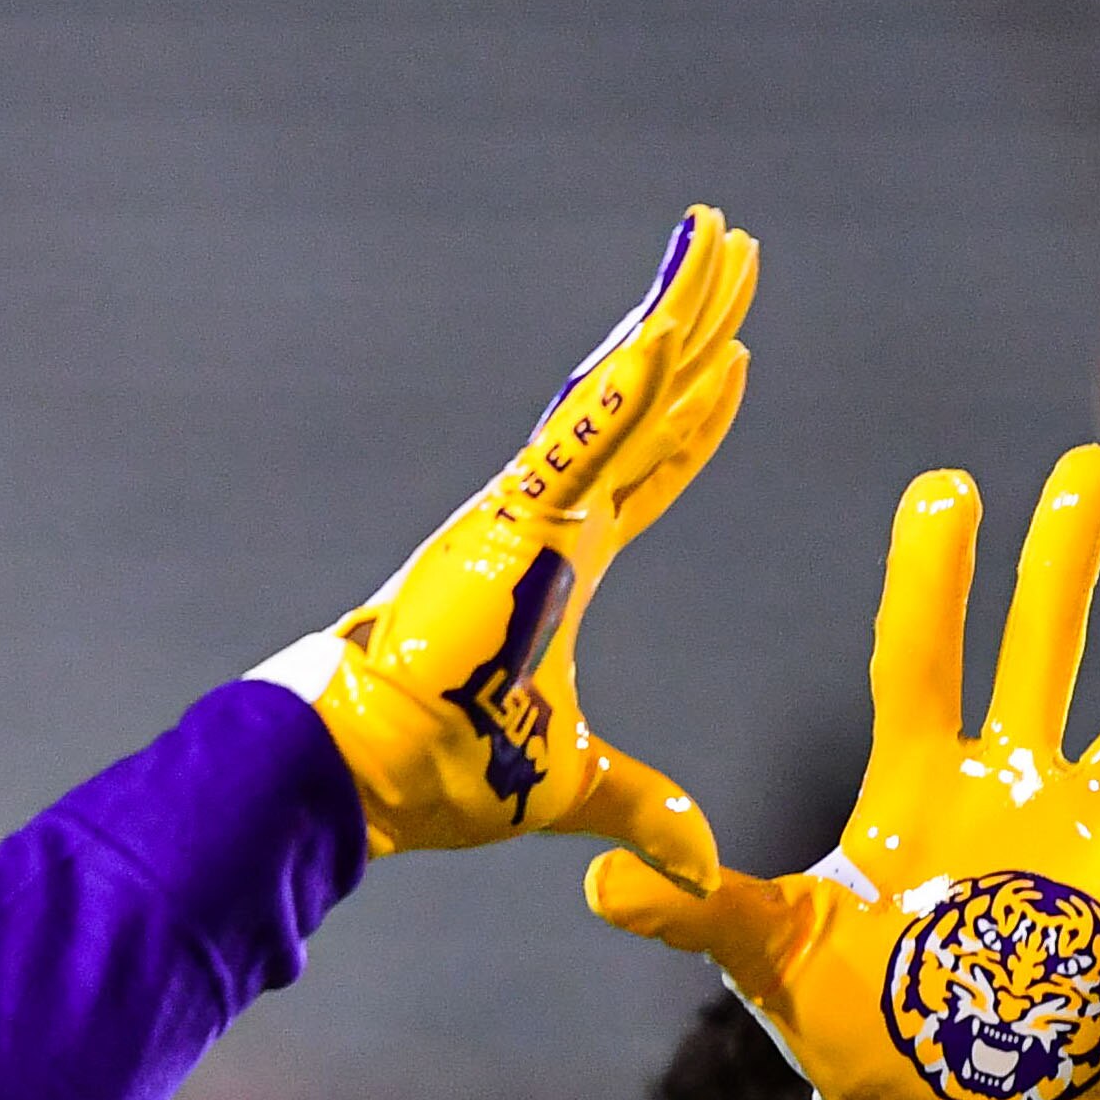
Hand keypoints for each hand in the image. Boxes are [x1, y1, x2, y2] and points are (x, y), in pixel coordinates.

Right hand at [281, 205, 757, 889]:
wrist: (362, 774)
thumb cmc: (441, 775)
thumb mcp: (572, 787)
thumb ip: (642, 807)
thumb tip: (699, 859)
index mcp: (558, 566)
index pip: (644, 476)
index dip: (692, 424)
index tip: (736, 363)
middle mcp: (544, 519)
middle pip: (642, 403)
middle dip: (693, 326)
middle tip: (736, 252)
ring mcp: (526, 509)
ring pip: (622, 391)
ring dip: (676, 315)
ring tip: (722, 239)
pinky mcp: (509, 520)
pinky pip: (585, 435)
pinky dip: (633, 381)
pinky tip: (678, 323)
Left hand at [587, 446, 1099, 1099]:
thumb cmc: (850, 1029)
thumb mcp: (764, 958)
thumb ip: (695, 907)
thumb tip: (601, 880)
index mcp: (915, 783)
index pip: (920, 658)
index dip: (932, 579)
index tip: (946, 488)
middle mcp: (1008, 785)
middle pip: (1040, 653)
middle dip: (1064, 566)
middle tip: (1090, 467)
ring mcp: (1082, 833)